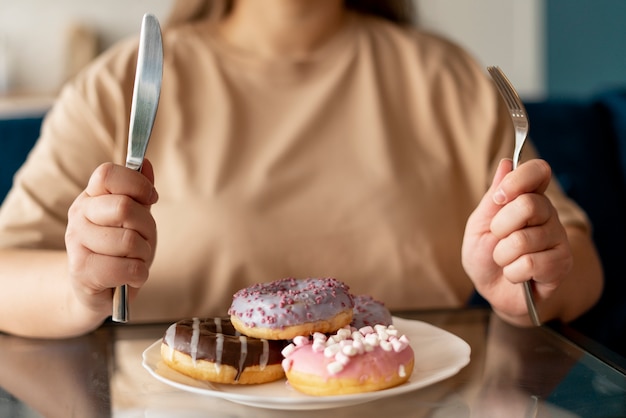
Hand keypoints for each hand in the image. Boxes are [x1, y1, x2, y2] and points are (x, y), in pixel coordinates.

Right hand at [65, 160, 157, 315]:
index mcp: (91, 197)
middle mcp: (78, 216)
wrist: (100, 291)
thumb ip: (140, 191)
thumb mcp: (136, 218)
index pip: (108, 174)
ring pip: (129, 240)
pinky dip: (139, 274)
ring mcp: (76, 244)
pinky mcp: (82, 272)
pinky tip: (131, 276)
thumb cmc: (121, 251)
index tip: (150, 199)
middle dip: (146, 227)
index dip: (137, 185)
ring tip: (134, 260)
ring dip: (143, 254)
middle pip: (124, 207)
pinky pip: (127, 268)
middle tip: (142, 240)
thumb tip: (145, 162)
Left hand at [462, 159, 572, 323]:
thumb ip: (493, 197)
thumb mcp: (479, 224)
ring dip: (502, 255)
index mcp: (528, 198)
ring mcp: (558, 239)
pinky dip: (512, 272)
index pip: (539, 171)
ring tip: (505, 260)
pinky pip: (529, 264)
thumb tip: (506, 163)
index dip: (519, 179)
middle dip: (500, 226)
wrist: (493, 290)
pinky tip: (516, 274)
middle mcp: (548, 215)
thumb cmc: (486, 255)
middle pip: (529, 205)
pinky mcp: (561, 265)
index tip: (499, 197)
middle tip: (498, 238)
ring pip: (524, 240)